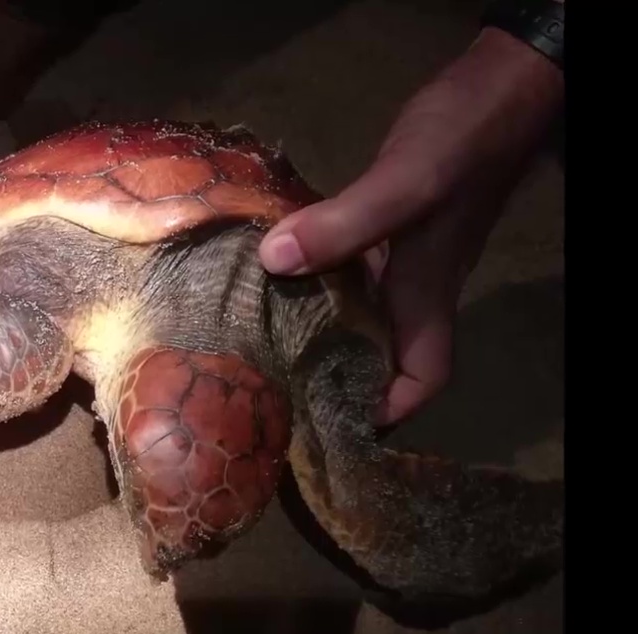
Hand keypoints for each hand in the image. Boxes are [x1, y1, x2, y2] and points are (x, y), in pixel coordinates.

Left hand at [257, 27, 563, 425]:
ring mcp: (403, 253)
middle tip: (271, 384)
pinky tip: (273, 269)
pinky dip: (313, 273)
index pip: (422, 378)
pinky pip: (346, 266)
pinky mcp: (388, 224)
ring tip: (256, 338)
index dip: (389, 411)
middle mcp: (415, 284)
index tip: (334, 424)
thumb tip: (273, 261)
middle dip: (336, 377)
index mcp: (427, 294)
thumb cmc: (464, 141)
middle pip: (381, 353)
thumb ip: (345, 225)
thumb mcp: (406, 184)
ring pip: (358, 310)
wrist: (499, 86)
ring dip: (316, 324)